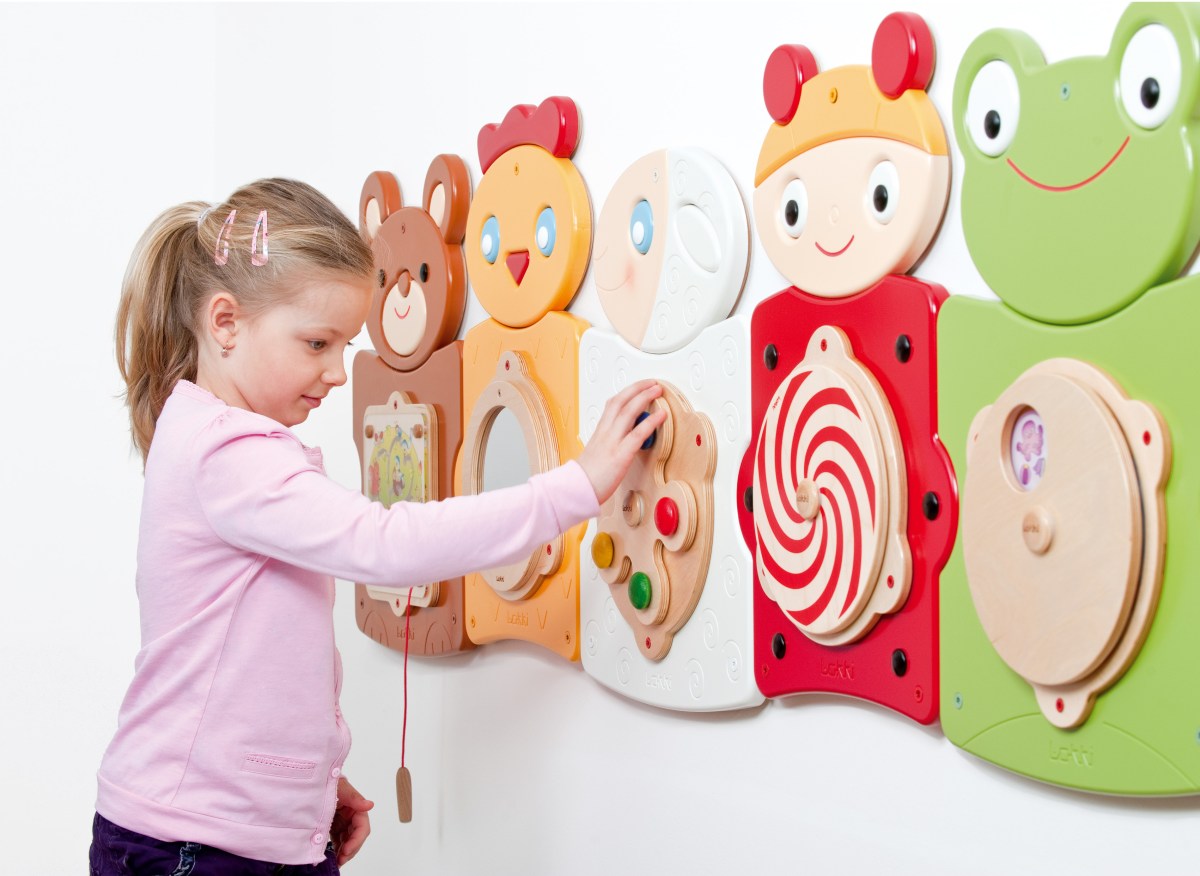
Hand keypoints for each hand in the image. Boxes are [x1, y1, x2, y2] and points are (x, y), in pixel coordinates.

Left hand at [330, 776, 373, 865]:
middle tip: (341, 860)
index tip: (345, 850)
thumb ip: (354, 798)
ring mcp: (343, 823)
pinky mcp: (334, 827)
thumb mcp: (340, 788)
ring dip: (345, 853)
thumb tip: (370, 805)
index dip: (356, 841)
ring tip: (337, 862)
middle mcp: (352, 816)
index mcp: (356, 808)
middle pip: (357, 837)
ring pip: (349, 842)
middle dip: (351, 850)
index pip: (362, 827)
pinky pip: (339, 841)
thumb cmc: (327, 783)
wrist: (311, 783)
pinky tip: (334, 858)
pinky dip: (338, 850)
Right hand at [577, 379, 667, 503]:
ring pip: (628, 411)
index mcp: (600, 431)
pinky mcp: (620, 455)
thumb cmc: (586, 476)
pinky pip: (637, 434)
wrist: (576, 488)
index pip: (613, 403)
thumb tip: (622, 439)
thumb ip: (609, 442)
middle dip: (638, 388)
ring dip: (645, 397)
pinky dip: (651, 422)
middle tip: (652, 383)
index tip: (639, 387)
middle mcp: (606, 432)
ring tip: (657, 391)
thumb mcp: (597, 452)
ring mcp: (613, 442)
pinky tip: (661, 415)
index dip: (628, 392)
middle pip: (621, 401)